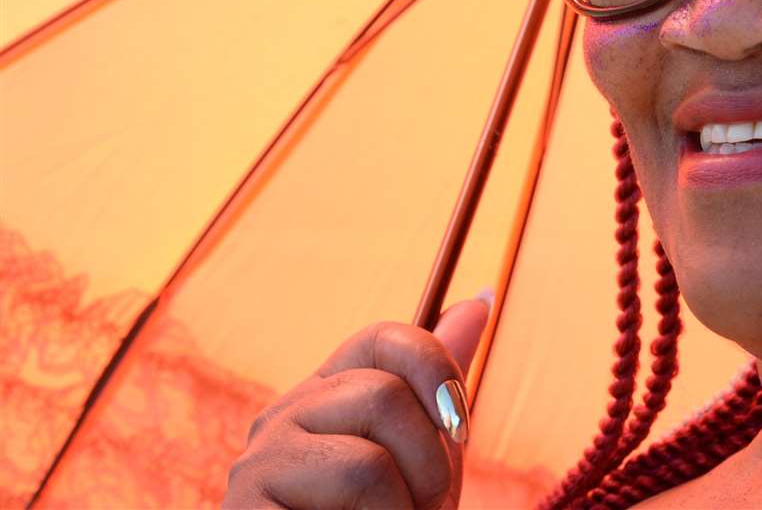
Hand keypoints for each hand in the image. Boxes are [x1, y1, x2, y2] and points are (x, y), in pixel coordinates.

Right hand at [224, 295, 490, 508]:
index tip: (458, 431)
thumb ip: (442, 387)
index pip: (386, 337)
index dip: (437, 373)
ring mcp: (256, 464)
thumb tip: (481, 296)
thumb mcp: (426, 459)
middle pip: (383, 396)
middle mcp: (283, 415)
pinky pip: (345, 504)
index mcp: (327, 393)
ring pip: (366, 464)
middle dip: (428, 467)